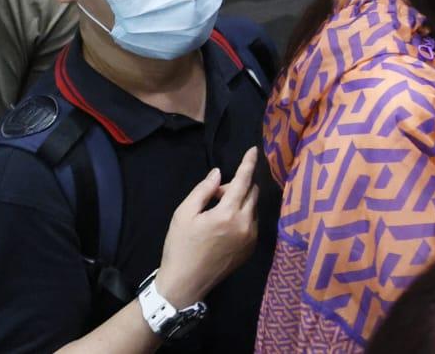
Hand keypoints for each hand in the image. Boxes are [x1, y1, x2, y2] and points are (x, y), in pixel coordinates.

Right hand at [158, 148, 260, 306]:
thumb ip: (203, 190)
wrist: (185, 283)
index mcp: (228, 214)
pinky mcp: (251, 249)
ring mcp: (251, 238)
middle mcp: (245, 224)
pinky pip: (253, 222)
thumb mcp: (184, 214)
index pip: (243, 181)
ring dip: (241, 201)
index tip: (253, 149)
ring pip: (254, 207)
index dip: (248, 163)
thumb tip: (219, 173)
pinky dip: (244, 216)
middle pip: (252, 192)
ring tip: (217, 213)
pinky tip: (225, 226)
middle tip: (215, 195)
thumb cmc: (180, 247)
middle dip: (238, 186)